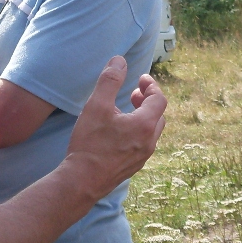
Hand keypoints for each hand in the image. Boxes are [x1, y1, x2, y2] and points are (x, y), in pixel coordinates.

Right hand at [66, 58, 166, 200]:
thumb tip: (119, 60)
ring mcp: (142, 157)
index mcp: (145, 125)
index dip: (151, 86)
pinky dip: (138, 131)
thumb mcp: (97, 106)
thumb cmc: (89, 143)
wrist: (82, 181)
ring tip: (126, 111)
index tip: (141, 78)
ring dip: (144, 117)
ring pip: (152, 131)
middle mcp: (149, 142)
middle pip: (159, 116)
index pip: (159, 100)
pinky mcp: (133, 167)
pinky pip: (143, 144)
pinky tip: (119, 132)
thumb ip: (109, 81)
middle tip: (134, 94)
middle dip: (149, 101)